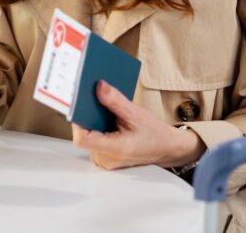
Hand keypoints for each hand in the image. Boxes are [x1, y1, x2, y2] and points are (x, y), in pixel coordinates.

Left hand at [71, 81, 204, 169]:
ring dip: (92, 121)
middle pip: (83, 135)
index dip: (78, 121)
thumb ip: (115, 101)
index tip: (80, 104)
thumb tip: (98, 87)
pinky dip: (97, 127)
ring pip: (88, 136)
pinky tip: (105, 117)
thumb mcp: (137, 114)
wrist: (168, 148)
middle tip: (92, 100)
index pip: (82, 139)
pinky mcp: (104, 156)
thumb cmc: (156, 134)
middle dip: (87, 116)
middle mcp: (106, 158)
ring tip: (102, 108)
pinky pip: (93, 139)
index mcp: (115, 149)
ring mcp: (104, 159)